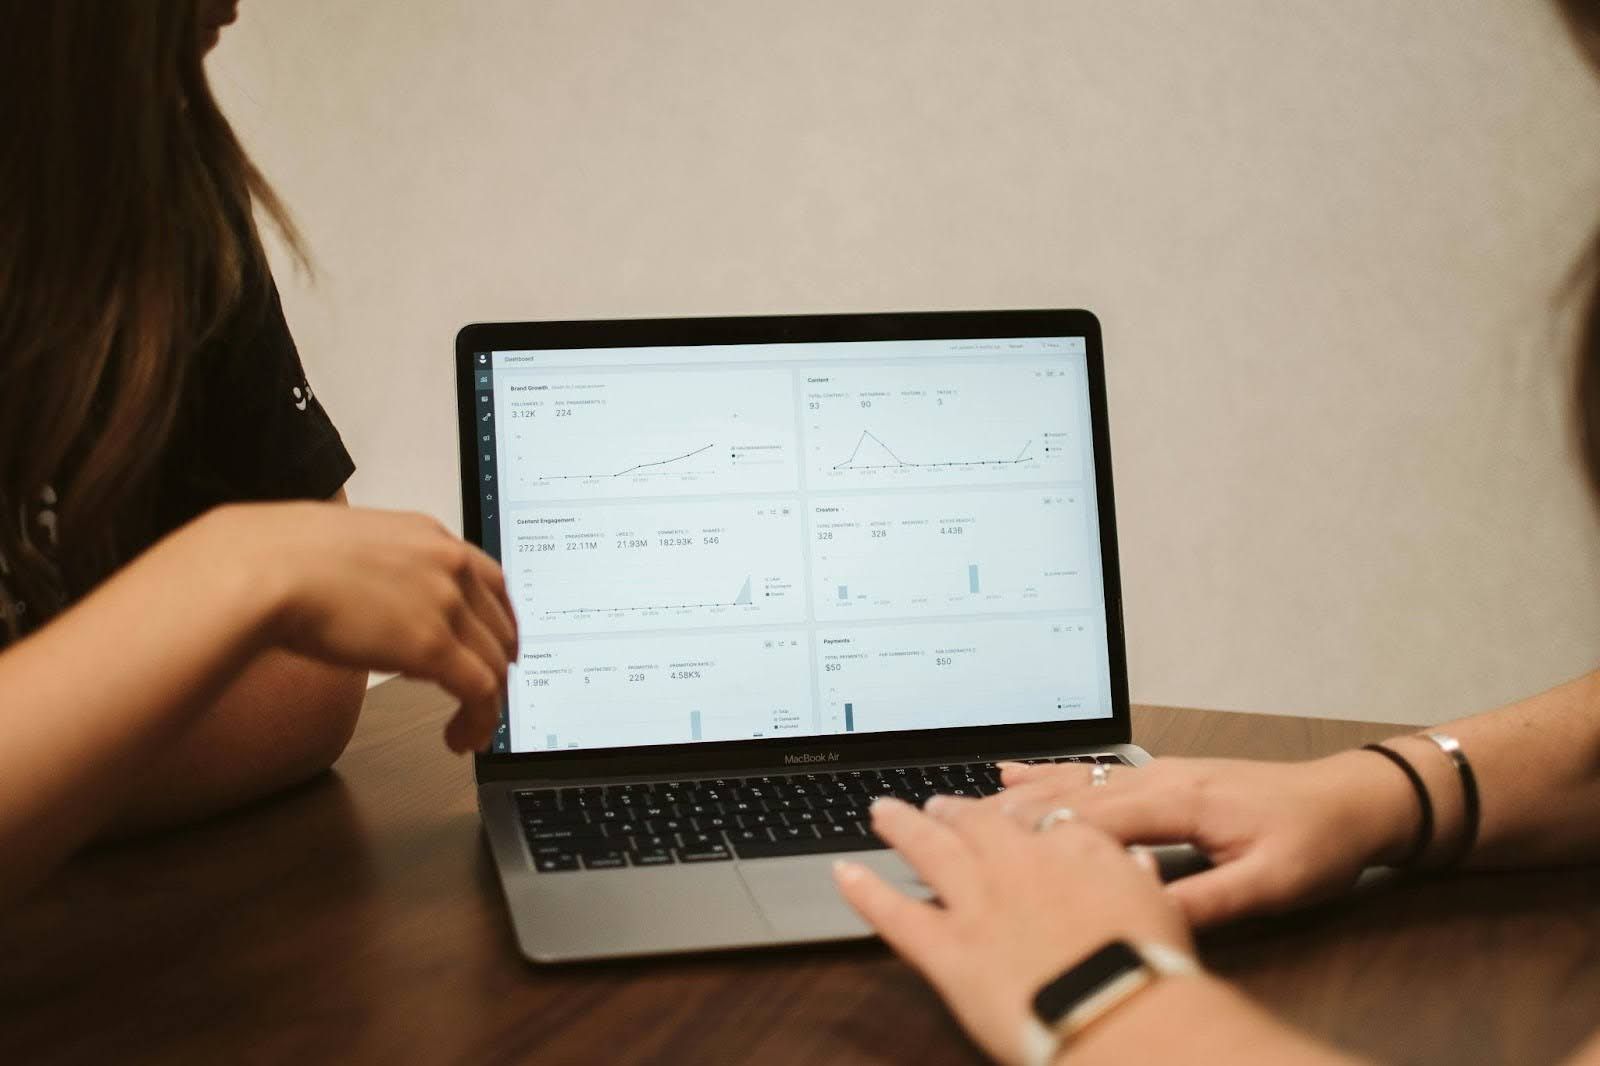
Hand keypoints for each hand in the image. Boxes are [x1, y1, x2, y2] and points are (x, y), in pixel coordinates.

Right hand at [199, 503, 517, 752]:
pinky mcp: (434, 646)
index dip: (499, 620)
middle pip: (499, 625)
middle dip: (496, 666)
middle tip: (485, 695)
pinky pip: (480, 692)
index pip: (490, 580)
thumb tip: (379, 604)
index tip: (496, 644)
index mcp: (429, 536)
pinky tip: (462, 737)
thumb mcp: (349, 548)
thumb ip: (381, 571)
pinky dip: (480, 720)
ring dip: (488, 704)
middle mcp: (448, 565)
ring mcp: (446, 604)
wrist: (263, 568)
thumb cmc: (279, 557)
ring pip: (494, 663)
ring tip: (469, 730)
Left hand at [833, 795, 1191, 1064]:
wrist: (1117, 1006)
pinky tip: (844, 873)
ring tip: (883, 811)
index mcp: (1074, 849)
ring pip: (929, 849)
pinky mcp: (945, 947)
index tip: (1017, 819)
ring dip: (903, 827)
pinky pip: (894, 913)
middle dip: (957, 811)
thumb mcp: (1161, 908)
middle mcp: (1018, 863)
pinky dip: (864, 892)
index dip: (1025, 819)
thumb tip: (1134, 862)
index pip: (1045, 821)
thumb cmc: (1149, 966)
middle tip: (939, 804)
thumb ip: (1136, 878)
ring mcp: (976, 902)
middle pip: (979, 823)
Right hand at [993, 754, 1415, 926]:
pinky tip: (1013, 775)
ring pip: (1071, 783)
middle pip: (1066, 796)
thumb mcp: (1272, 884)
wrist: (1353, 801)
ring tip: (959, 804)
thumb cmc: (1317, 842)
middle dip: (1004, 813)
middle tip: (943, 825)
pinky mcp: (1162, 779)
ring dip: (1016, 795)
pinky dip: (1046, 776)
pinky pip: (1091, 775)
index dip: (1033, 836)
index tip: (981, 852)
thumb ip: (1208, 901)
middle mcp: (1160, 778)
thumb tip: (1144, 916)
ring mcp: (1158, 774)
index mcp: (1182, 800)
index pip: (1090, 819)